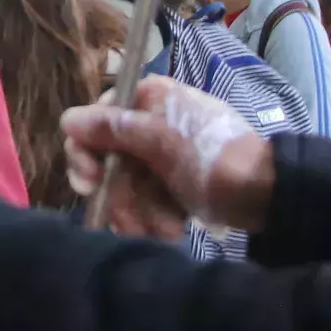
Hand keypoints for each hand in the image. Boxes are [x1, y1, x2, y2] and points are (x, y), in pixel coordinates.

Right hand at [63, 76, 275, 236]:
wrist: (264, 192)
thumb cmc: (209, 157)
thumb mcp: (159, 139)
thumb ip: (111, 128)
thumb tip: (66, 119)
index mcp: (148, 99)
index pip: (94, 121)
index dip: (86, 154)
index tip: (89, 183)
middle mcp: (150, 122)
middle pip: (107, 160)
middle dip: (118, 195)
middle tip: (127, 222)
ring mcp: (162, 154)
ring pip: (125, 186)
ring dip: (138, 213)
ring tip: (164, 230)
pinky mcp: (173, 182)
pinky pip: (147, 199)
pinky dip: (155, 217)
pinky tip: (172, 230)